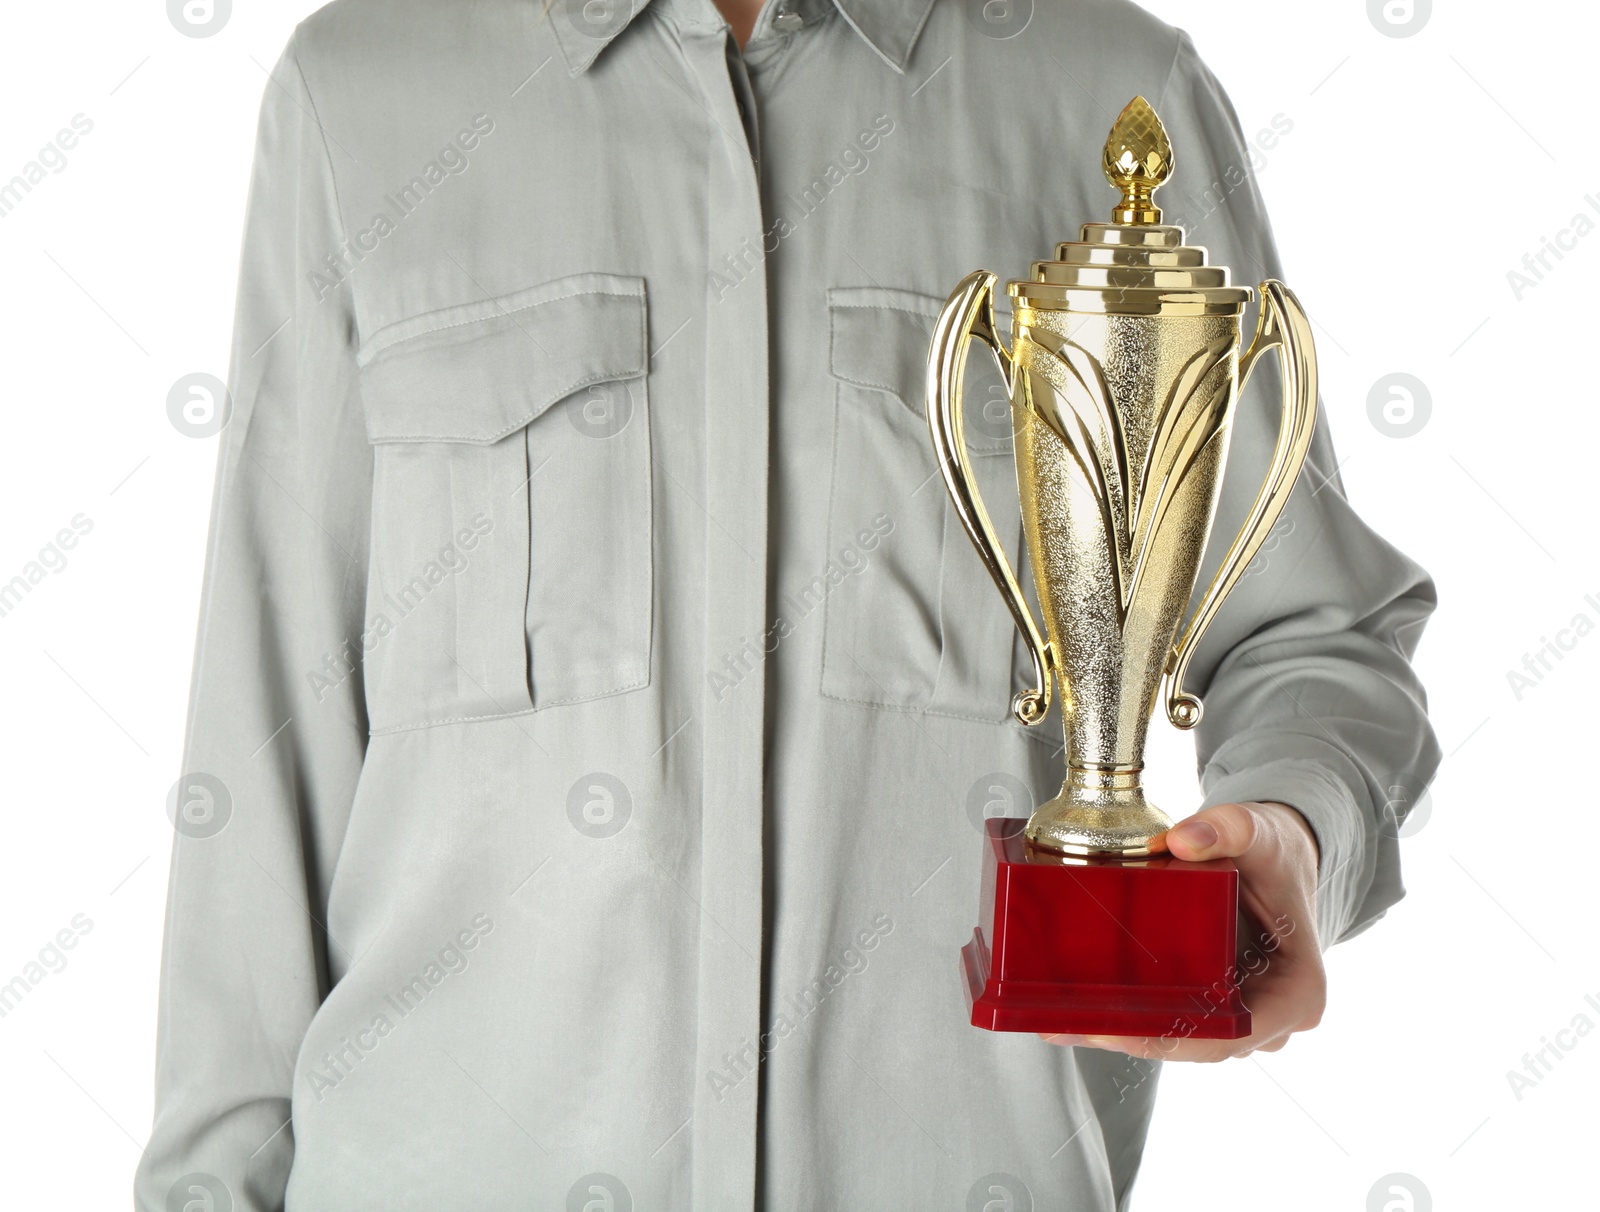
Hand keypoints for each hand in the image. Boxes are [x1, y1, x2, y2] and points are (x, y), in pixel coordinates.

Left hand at [1039, 800, 1325, 1061]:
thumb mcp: (1258, 830)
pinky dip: (1132, 1015)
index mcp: (1297, 992)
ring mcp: (1244, 1015)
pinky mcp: (1216, 1004)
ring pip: (1182, 1038)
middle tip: (1068, 1021)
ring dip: (1125, 1032)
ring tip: (1061, 1018)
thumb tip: (1181, 839)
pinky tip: (1079, 1008)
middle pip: (1198, 1045)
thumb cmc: (1275, 850)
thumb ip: (1227, 828)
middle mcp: (1274, 1017)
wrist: (1280, 854)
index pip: (1230, 1034)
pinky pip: (1175, 1020)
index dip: (1170, 1038)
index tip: (1114, 1027)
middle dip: (1132, 1038)